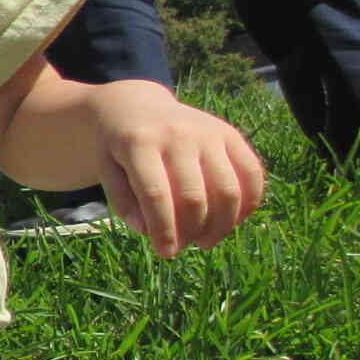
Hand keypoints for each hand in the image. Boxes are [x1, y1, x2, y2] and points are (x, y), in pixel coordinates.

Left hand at [92, 80, 264, 257]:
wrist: (136, 107)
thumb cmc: (119, 148)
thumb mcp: (107, 170)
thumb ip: (123, 201)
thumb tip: (147, 231)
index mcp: (140, 142)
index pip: (156, 195)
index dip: (164, 230)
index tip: (165, 253)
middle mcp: (178, 134)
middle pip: (194, 196)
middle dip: (191, 231)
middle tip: (184, 247)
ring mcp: (208, 132)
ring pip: (228, 189)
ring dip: (221, 225)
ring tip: (205, 241)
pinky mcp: (230, 134)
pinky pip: (252, 173)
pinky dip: (248, 204)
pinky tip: (232, 222)